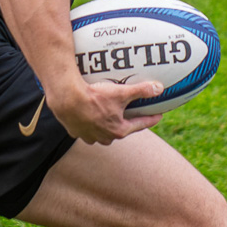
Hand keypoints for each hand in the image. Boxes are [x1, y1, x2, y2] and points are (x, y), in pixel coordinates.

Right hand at [47, 79, 161, 144]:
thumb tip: (159, 88)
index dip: (151, 119)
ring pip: (102, 133)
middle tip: (130, 114)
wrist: (67, 100)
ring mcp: (89, 136)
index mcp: (118, 130)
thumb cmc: (95, 97)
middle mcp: (104, 137)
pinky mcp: (75, 132)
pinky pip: (86, 130)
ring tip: (108, 116)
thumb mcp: (121, 92)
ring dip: (106, 127)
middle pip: (120, 131)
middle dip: (126, 124)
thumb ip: (141, 91)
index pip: (140, 125)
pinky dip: (89, 124)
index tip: (158, 115)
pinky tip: (88, 116)